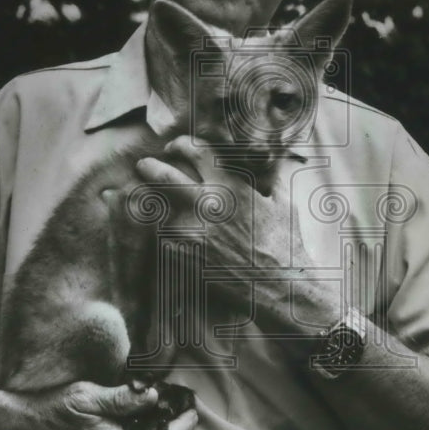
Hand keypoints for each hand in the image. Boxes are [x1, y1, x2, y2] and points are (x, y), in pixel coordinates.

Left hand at [135, 136, 339, 333]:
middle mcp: (207, 202)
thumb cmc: (285, 245)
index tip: (173, 148)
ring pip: (160, 210)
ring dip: (158, 208)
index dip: (180, 145)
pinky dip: (166, 236)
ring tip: (157, 209)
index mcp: (230, 184)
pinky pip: (164, 239)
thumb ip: (272, 179)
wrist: (280, 284)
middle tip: (143, 166)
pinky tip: (172, 238)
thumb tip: (276, 161)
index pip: (195, 151)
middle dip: (149, 167)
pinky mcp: (185, 254)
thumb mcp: (284, 203)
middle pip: (163, 175)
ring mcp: (193, 230)